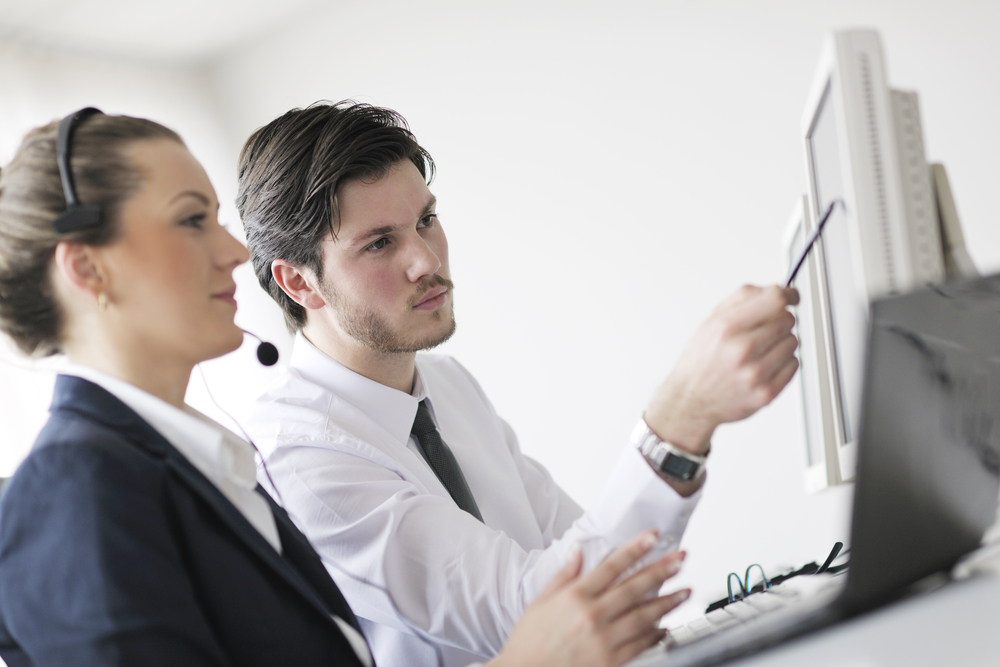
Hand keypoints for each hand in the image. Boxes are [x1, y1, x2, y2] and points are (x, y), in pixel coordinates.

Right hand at [488, 531, 689, 666]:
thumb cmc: (530, 640)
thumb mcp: (541, 601)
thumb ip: (564, 575)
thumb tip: (578, 551)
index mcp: (574, 596)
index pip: (611, 565)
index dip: (635, 548)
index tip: (653, 536)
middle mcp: (592, 616)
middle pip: (634, 587)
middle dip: (661, 570)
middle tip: (680, 559)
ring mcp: (603, 640)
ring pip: (644, 616)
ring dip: (668, 602)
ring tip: (685, 591)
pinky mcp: (610, 662)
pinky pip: (640, 645)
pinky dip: (656, 635)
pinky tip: (666, 626)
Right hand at [645, 285, 799, 455]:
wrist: (691, 401)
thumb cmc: (701, 361)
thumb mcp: (711, 322)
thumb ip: (742, 300)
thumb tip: (775, 289)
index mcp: (727, 327)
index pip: (774, 300)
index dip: (788, 294)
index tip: (792, 296)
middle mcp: (742, 350)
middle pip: (787, 319)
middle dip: (780, 320)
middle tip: (764, 330)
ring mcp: (755, 373)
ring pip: (793, 342)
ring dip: (782, 342)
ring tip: (761, 350)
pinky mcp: (766, 393)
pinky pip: (793, 365)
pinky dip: (784, 362)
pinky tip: (764, 365)